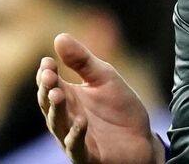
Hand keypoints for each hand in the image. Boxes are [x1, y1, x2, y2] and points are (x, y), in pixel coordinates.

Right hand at [36, 33, 163, 163]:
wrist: (141, 139)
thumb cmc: (119, 108)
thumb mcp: (105, 78)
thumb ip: (82, 61)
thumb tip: (59, 36)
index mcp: (68, 97)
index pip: (50, 84)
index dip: (47, 73)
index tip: (47, 61)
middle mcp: (66, 118)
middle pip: (50, 104)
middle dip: (47, 89)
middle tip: (49, 75)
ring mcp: (73, 138)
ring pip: (58, 125)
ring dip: (56, 110)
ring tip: (58, 93)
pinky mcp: (86, 155)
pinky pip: (76, 147)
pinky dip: (75, 135)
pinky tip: (80, 122)